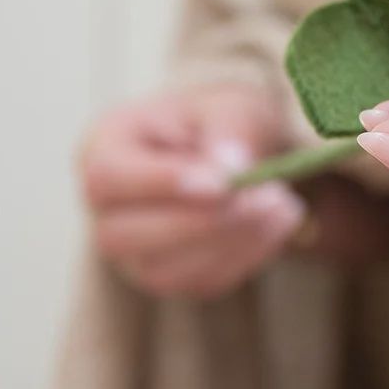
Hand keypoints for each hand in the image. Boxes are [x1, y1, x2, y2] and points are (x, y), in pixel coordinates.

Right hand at [81, 83, 305, 297]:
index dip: (162, 184)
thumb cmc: (223, 120)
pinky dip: (247, 257)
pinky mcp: (170, 275)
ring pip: (164, 271)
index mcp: (105, 149)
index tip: (222, 184)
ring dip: (231, 243)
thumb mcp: (234, 104)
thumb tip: (231, 166)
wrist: (239, 151)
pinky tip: (280, 222)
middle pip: (125, 235)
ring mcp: (133, 251)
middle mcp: (107, 208)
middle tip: (269, 195)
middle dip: (204, 221)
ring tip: (284, 204)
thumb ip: (231, 127)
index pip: (109, 176)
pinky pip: (201, 283)